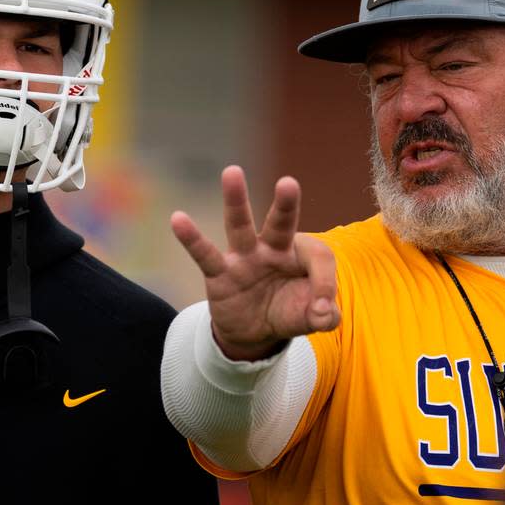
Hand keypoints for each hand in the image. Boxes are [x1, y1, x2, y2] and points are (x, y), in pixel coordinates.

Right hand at [171, 165, 339, 360]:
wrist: (253, 332)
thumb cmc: (286, 313)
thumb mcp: (311, 318)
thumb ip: (325, 316)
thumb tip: (324, 313)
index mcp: (299, 255)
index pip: (318, 256)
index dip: (326, 282)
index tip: (322, 309)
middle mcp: (272, 249)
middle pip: (281, 222)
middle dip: (285, 205)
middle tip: (288, 183)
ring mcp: (244, 258)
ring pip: (240, 225)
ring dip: (236, 201)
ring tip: (232, 171)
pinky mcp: (219, 274)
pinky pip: (205, 254)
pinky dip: (191, 238)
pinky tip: (178, 219)